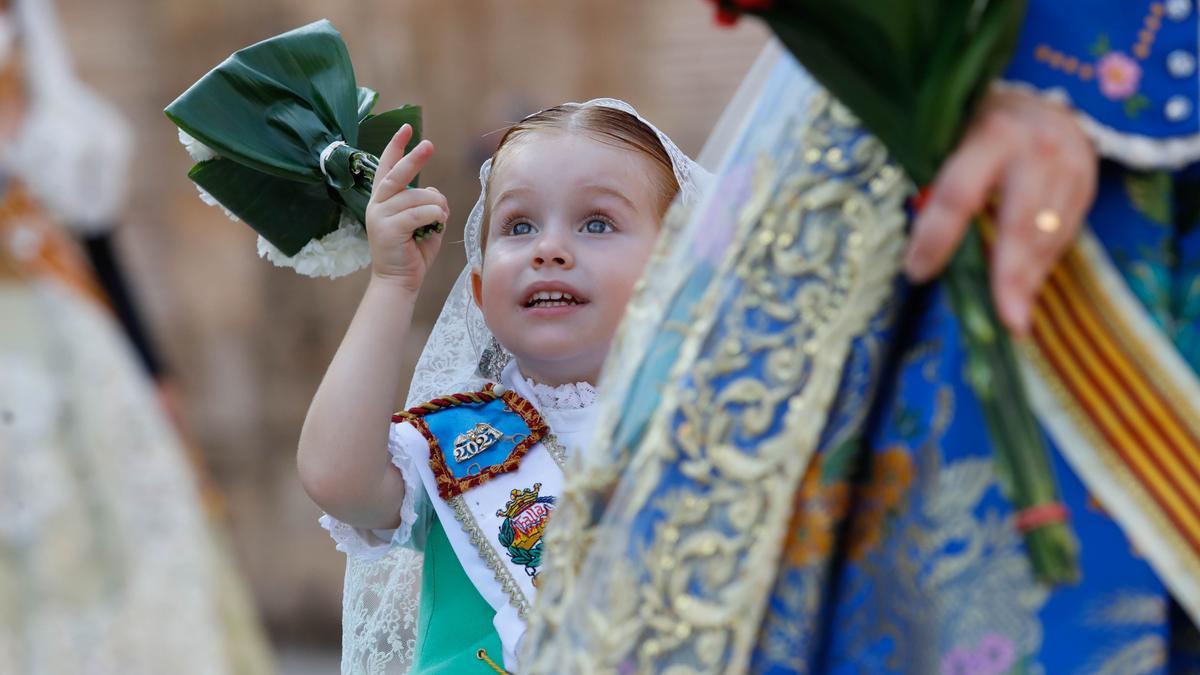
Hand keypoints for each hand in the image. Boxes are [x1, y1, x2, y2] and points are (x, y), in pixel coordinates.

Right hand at [365, 123, 449, 290]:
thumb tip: (432, 191)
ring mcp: (380, 215)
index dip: (395, 147)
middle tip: (429, 144)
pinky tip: (437, 223)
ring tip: (439, 218)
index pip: (386, 167)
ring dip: (435, 205)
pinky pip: (419, 212)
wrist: (399, 281)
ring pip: (416, 196)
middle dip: (414, 158)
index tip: (406, 128)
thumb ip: (427, 204)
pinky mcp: (387, 229)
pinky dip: (434, 216)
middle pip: (397, 174)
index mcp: (383, 200)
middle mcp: (377, 204)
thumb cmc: (412, 253)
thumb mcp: (423, 223)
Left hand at [905, 87, 1097, 334]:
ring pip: (1048, 234)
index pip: (959, 194)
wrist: (1044, 95)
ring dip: (1028, 280)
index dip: (936, 237)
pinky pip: (1066, 234)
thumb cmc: (981, 121)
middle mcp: (1037, 148)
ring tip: (1013, 318)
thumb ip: (942, 184)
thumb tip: (918, 251)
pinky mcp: (1088, 183)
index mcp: (991, 132)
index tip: (917, 273)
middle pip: (1020, 223)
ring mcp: (1070, 166)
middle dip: (1010, 276)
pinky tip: (1027, 290)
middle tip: (1006, 320)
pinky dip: (1043, 265)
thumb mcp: (954, 137)